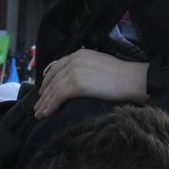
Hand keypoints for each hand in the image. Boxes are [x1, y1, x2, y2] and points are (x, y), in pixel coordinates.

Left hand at [34, 51, 148, 118]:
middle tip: (38, 106)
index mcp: (79, 54)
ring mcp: (74, 71)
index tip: (43, 92)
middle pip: (52, 79)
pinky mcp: (76, 84)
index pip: (56, 67)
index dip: (47, 81)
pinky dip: (50, 106)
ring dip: (44, 103)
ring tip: (39, 114)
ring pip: (53, 89)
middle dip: (43, 94)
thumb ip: (84, 69)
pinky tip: (47, 114)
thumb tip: (74, 83)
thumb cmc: (120, 75)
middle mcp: (73, 60)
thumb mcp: (98, 64)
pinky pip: (58, 97)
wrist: (130, 78)